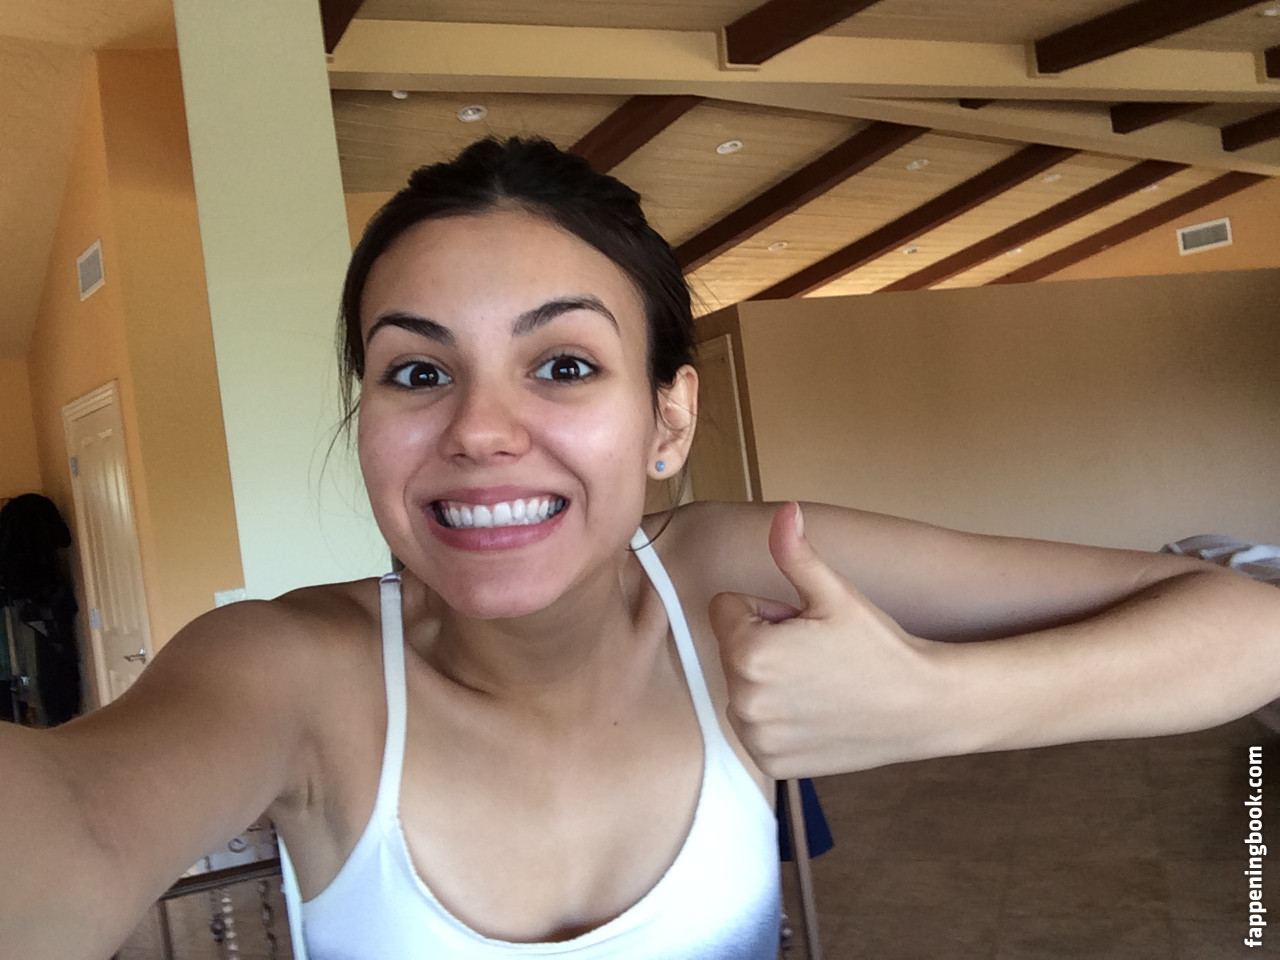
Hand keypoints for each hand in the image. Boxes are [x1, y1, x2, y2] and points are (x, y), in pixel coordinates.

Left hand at [708, 502, 947, 777]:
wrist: (923, 707)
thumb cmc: (880, 647)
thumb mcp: (837, 594)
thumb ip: (796, 553)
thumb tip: (784, 511)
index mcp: (749, 651)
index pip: (726, 608)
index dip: (766, 609)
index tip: (802, 624)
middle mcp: (743, 699)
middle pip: (733, 648)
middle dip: (765, 643)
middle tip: (815, 653)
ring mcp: (755, 735)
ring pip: (742, 686)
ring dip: (768, 681)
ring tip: (818, 682)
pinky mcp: (769, 761)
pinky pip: (753, 725)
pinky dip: (777, 718)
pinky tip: (815, 712)